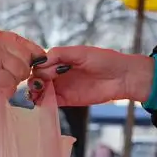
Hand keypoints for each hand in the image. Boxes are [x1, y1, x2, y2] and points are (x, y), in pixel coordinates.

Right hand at [0, 26, 44, 94]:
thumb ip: (3, 48)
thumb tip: (28, 57)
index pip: (24, 42)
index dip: (33, 55)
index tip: (34, 64)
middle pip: (25, 57)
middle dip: (21, 71)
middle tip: (10, 77)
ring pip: (20, 70)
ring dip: (14, 80)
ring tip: (2, 81)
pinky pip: (10, 81)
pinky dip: (8, 89)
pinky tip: (1, 89)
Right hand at [28, 46, 152, 105]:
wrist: (122, 77)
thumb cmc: (105, 60)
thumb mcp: (80, 52)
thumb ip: (60, 54)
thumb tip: (41, 62)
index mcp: (60, 59)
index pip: (40, 64)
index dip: (37, 68)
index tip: (41, 72)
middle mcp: (59, 73)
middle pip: (38, 78)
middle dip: (34, 81)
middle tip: (38, 85)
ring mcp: (62, 87)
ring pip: (42, 91)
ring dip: (35, 93)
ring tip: (35, 95)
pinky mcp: (68, 100)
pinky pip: (51, 102)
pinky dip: (43, 103)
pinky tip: (40, 102)